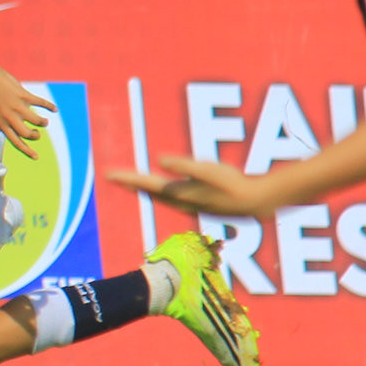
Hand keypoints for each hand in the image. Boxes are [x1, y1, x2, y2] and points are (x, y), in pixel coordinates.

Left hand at [0, 65, 54, 157]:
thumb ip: (6, 121)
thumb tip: (19, 127)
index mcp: (1, 124)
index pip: (16, 142)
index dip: (27, 151)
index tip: (36, 157)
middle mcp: (10, 117)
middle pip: (28, 134)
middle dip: (35, 136)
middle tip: (37, 133)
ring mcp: (18, 106)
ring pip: (37, 120)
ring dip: (43, 123)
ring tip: (44, 122)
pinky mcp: (24, 95)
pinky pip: (41, 102)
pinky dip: (49, 106)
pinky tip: (54, 109)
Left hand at [107, 157, 273, 218]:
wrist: (256, 203)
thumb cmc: (233, 183)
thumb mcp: (208, 170)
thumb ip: (183, 165)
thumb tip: (160, 160)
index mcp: (179, 192)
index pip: (146, 184)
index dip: (128, 178)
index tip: (109, 175)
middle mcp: (181, 201)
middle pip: (149, 192)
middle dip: (131, 184)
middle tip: (114, 177)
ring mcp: (190, 205)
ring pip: (160, 197)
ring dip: (145, 189)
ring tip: (132, 184)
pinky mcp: (200, 205)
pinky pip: (173, 198)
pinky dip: (161, 193)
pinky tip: (165, 191)